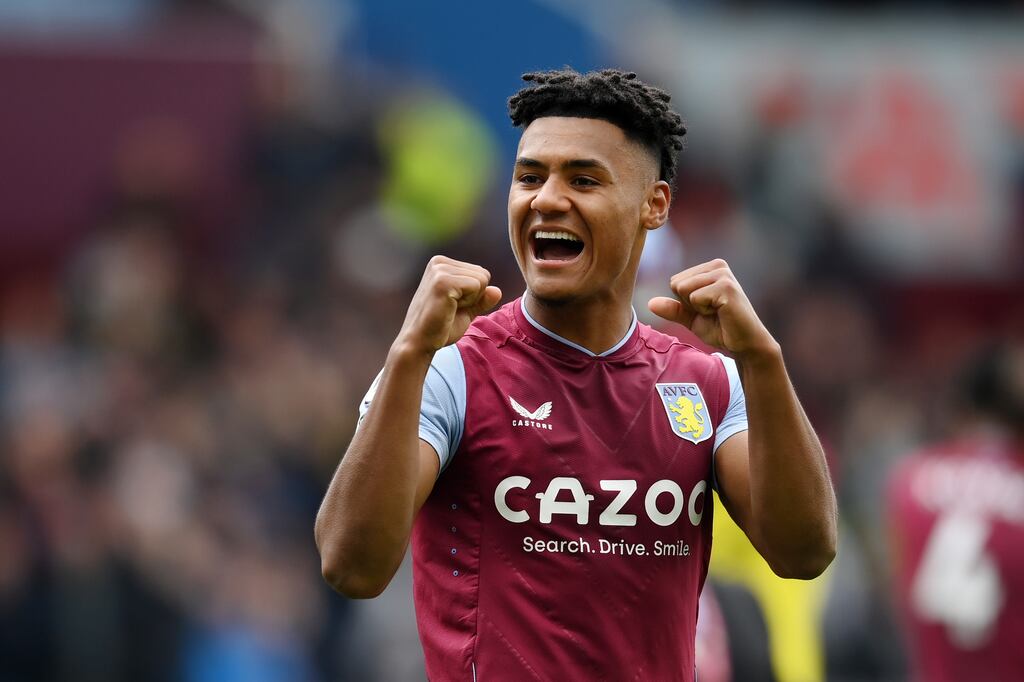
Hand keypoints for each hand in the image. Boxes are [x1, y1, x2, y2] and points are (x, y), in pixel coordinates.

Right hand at [393, 255, 501, 357]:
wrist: (420, 343)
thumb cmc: (440, 328)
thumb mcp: (466, 310)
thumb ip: (481, 299)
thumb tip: (497, 291)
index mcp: (442, 264)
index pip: (481, 273)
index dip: (474, 295)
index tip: (453, 305)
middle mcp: (439, 262)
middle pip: (483, 274)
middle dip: (474, 297)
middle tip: (451, 309)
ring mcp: (439, 270)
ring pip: (482, 280)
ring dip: (470, 300)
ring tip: (449, 309)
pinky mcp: (442, 281)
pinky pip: (476, 286)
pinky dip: (468, 302)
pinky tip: (449, 309)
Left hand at [647, 259, 777, 359]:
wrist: (744, 344)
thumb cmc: (720, 329)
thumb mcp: (691, 318)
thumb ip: (673, 309)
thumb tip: (650, 303)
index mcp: (710, 268)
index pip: (675, 281)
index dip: (686, 302)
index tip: (707, 309)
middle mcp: (717, 266)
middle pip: (676, 283)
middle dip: (689, 304)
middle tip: (712, 312)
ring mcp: (723, 275)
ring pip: (683, 289)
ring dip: (697, 308)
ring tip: (717, 312)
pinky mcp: (726, 287)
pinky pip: (694, 298)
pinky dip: (704, 311)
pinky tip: (723, 313)